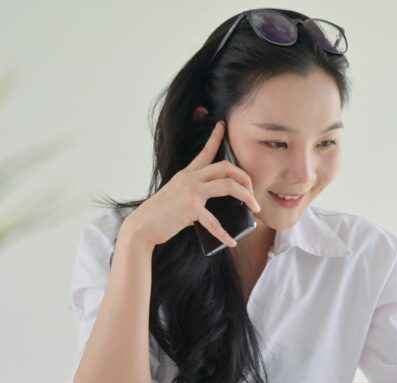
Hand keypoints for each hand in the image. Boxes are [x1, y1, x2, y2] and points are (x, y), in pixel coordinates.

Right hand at [118, 121, 260, 249]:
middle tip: (253, 191)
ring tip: (255, 209)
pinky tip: (231, 242)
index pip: (204, 152)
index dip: (215, 137)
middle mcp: (190, 178)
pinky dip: (224, 234)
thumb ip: (194, 198)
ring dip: (246, 196)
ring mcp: (191, 191)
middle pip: (226, 167)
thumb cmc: (159, 215)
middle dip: (245, 177)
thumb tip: (210, 211)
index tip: (222, 125)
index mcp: (186, 174)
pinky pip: (214, 221)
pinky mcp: (190, 207)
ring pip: (228, 186)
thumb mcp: (177, 198)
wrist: (141, 226)